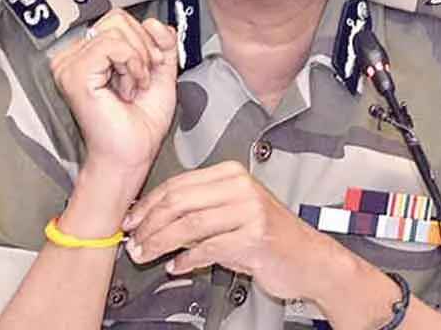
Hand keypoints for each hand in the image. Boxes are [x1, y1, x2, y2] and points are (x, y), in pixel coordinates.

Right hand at [50, 9, 177, 176]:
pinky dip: (131, 64)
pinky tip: (126, 88)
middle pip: (118, 18)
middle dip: (143, 48)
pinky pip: (112, 45)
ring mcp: (70, 65)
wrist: (131, 156)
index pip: (119, 19)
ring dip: (137, 61)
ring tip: (131, 87)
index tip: (151, 66)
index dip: (145, 38)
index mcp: (91, 55)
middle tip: (142, 79)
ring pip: (117, 30)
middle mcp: (75, 57)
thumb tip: (155, 23)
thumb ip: (162, 42)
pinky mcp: (74, 74)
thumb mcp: (160, 72)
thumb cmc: (139, 126)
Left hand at [121, 161, 335, 301]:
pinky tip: (176, 267)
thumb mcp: (233, 213)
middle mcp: (240, 186)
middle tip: (133, 241)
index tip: (131, 219)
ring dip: (161, 243)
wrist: (310, 259)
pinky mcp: (254, 237)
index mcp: (230, 173)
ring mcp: (249, 210)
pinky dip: (187, 260)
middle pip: (179, 201)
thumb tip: (153, 219)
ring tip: (146, 254)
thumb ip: (198, 210)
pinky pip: (208, 249)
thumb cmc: (268, 236)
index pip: (177, 183)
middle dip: (149, 224)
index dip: (148, 203)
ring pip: (189, 225)